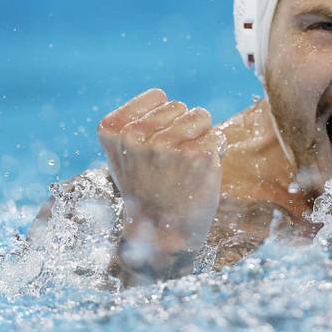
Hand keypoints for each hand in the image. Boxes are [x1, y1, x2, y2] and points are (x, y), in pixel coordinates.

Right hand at [98, 88, 225, 278]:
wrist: (162, 234)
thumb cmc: (148, 190)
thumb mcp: (126, 154)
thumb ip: (137, 123)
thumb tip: (164, 97)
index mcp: (114, 128)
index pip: (158, 96)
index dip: (163, 121)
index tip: (154, 150)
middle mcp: (136, 134)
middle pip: (181, 106)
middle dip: (183, 130)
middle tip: (171, 164)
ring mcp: (167, 144)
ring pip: (202, 116)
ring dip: (201, 138)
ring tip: (186, 166)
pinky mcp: (198, 155)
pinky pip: (217, 136)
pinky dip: (215, 152)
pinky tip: (200, 173)